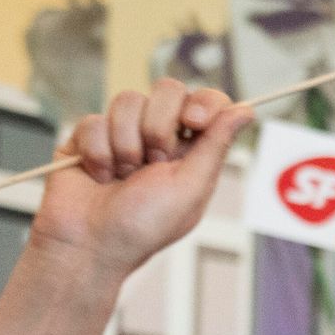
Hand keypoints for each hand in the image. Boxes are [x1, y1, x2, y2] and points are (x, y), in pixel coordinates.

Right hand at [29, 83, 249, 282]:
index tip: (194, 122)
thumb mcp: (190, 188)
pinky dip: (98, 152)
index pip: (207, 101)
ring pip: (127, 100)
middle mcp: (159, 136)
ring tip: (122, 176)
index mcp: (192, 149)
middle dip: (159, 126)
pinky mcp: (88, 136)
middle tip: (153, 162)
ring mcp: (122, 133)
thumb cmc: (143, 226)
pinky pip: (94, 120)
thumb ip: (216, 145)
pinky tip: (99, 176)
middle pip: (168, 89)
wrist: (89, 245)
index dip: (203, 102)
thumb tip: (246, 110)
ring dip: (126, 144)